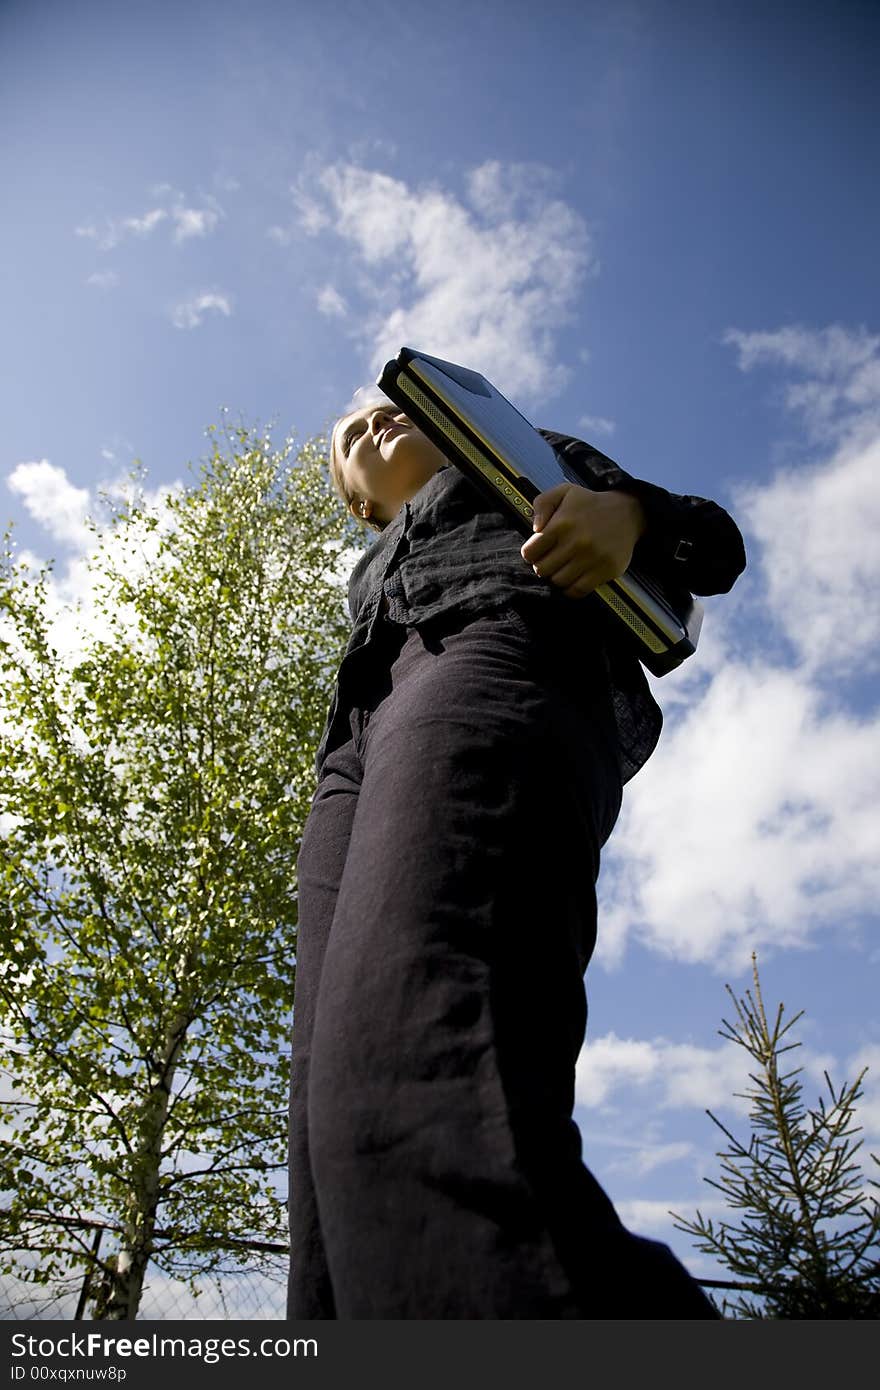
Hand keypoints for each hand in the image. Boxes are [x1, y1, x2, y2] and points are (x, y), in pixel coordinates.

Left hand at [520, 483, 646, 597]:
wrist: (626, 512)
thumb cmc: (590, 504)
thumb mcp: (564, 492)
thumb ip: (542, 503)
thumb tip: (535, 528)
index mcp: (562, 523)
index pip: (530, 552)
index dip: (530, 553)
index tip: (537, 551)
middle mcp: (577, 542)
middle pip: (542, 570)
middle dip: (542, 565)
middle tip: (550, 559)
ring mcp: (592, 558)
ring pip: (559, 581)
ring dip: (557, 576)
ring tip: (563, 567)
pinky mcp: (606, 570)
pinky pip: (578, 590)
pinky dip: (572, 588)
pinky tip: (573, 577)